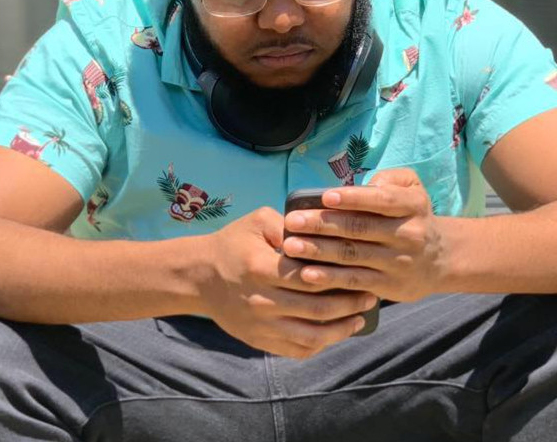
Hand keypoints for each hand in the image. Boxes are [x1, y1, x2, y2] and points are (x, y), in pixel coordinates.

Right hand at [201, 208, 377, 358]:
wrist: (200, 277)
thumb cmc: (232, 244)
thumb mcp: (255, 221)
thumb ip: (289, 224)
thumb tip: (321, 233)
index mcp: (261, 268)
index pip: (310, 277)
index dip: (341, 276)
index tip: (361, 270)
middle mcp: (262, 301)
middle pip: (316, 309)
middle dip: (349, 303)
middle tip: (370, 295)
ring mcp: (261, 326)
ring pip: (311, 336)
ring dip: (341, 329)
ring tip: (360, 318)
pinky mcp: (260, 341)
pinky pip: (297, 349)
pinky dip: (321, 344)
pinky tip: (336, 332)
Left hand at [283, 169, 446, 302]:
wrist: (441, 259)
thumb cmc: (413, 216)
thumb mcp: (413, 189)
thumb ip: (391, 178)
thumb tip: (364, 185)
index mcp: (411, 205)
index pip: (382, 200)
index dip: (353, 199)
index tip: (325, 196)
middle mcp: (407, 234)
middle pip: (359, 228)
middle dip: (322, 224)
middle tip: (293, 221)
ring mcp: (398, 262)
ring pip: (353, 255)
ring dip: (318, 251)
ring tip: (291, 246)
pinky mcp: (389, 286)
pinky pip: (355, 281)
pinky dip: (330, 279)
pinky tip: (307, 274)